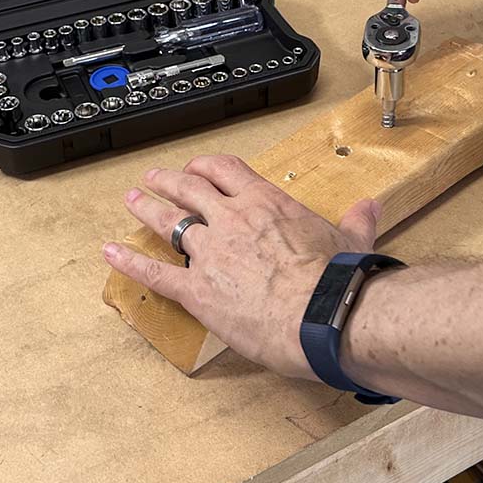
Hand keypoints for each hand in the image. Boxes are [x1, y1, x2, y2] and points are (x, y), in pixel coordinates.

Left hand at [102, 155, 380, 379]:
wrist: (325, 316)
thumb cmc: (339, 281)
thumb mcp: (353, 240)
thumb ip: (356, 220)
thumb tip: (370, 207)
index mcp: (267, 203)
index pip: (226, 170)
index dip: (206, 166)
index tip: (198, 169)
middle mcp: (232, 220)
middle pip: (189, 188)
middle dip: (168, 181)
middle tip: (154, 179)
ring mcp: (211, 253)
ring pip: (169, 222)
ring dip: (147, 209)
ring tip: (132, 201)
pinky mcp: (198, 290)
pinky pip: (156, 273)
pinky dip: (130, 263)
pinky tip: (111, 254)